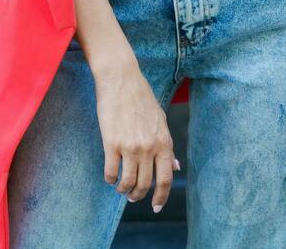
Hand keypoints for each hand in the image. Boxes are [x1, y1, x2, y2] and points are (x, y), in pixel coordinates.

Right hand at [93, 65, 177, 212]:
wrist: (121, 79)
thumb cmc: (141, 97)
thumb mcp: (160, 120)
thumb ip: (168, 145)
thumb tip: (176, 167)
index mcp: (164, 142)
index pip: (165, 179)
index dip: (161, 197)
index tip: (156, 207)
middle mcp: (149, 147)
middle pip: (145, 184)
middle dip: (138, 195)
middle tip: (132, 196)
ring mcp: (130, 146)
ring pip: (127, 182)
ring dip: (124, 190)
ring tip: (120, 188)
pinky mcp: (111, 143)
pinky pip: (111, 172)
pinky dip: (110, 179)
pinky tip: (109, 177)